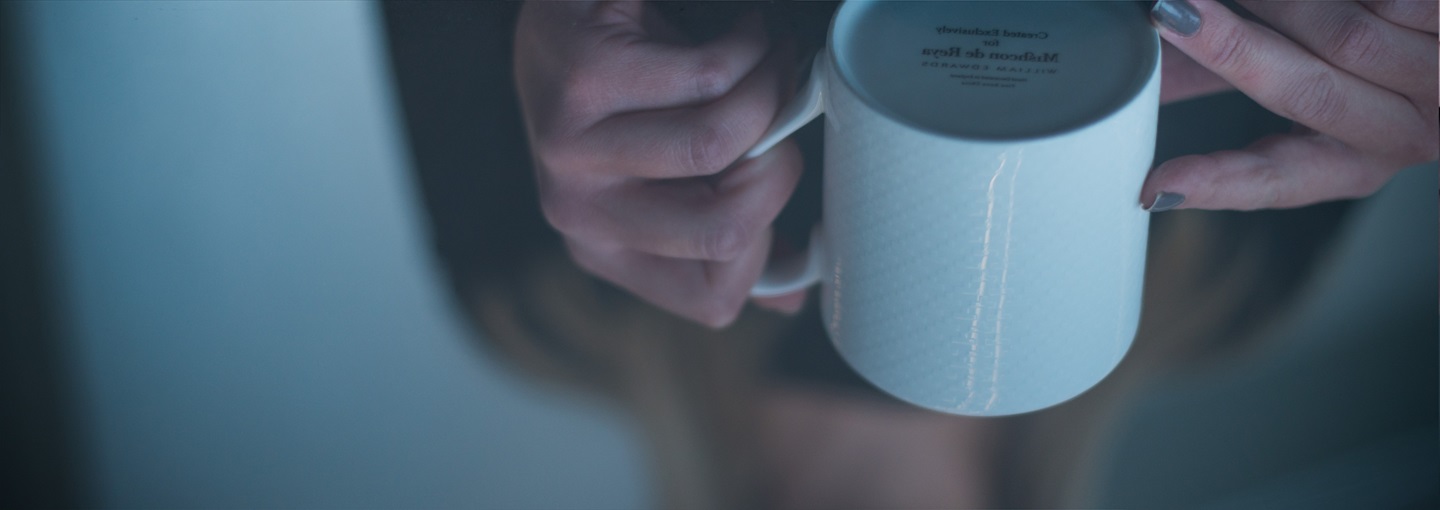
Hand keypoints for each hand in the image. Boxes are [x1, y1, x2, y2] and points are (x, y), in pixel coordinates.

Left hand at [514, 1, 805, 326]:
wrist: (561, 12)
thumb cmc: (622, 97)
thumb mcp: (659, 180)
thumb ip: (719, 236)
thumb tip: (787, 295)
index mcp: (601, 249)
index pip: (714, 297)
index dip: (770, 241)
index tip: (779, 182)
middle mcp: (577, 211)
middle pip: (727, 227)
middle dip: (781, 166)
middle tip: (782, 119)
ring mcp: (571, 146)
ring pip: (722, 141)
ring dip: (772, 91)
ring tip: (772, 62)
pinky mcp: (585, 76)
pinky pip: (711, 75)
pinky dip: (750, 47)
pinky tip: (746, 33)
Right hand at [1144, 0, 1437, 210]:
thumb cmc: (1388, 52)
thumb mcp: (1318, 77)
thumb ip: (1240, 73)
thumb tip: (1151, 71)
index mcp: (1355, 158)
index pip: (1279, 179)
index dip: (1218, 184)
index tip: (1160, 186)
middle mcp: (1403, 128)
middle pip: (1308, 94)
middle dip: (1231, 49)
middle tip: (1173, 12)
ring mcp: (1436, 75)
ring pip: (1346, 35)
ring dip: (1279, 2)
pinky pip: (1392, 1)